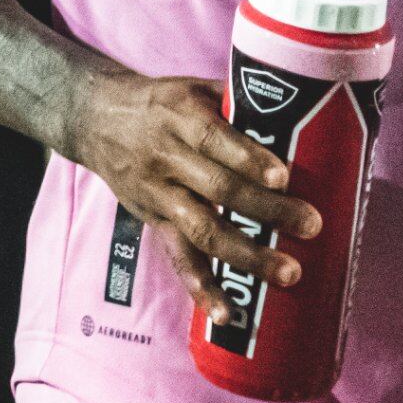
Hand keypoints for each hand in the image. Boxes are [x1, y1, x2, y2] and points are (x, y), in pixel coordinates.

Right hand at [64, 69, 319, 311]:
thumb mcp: (192, 88)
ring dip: (246, 255)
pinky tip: (226, 313)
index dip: (246, 158)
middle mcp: (165, 157)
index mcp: (178, 116)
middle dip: (266, 210)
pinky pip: (177, 257)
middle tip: (311, 226)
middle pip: (216, 188)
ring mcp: (158, 193)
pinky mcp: (154, 220)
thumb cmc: (160, 102)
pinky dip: (201, 287)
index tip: (283, 175)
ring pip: (201, 228)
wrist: (92, 117)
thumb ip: (239, 102)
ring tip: (289, 274)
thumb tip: (306, 107)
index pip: (212, 138)